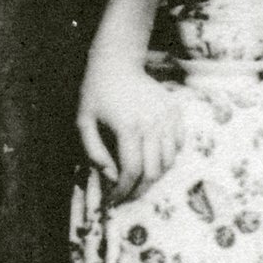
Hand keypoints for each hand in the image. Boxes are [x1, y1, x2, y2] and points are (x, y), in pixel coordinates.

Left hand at [77, 59, 185, 201]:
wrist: (118, 62)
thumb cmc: (96, 93)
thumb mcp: (84, 122)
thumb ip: (95, 153)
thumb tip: (112, 177)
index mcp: (128, 127)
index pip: (131, 171)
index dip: (124, 191)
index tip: (115, 200)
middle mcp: (152, 123)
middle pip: (154, 171)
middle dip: (140, 190)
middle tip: (128, 196)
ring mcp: (168, 117)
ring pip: (169, 161)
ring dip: (154, 176)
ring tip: (139, 179)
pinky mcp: (176, 112)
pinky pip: (179, 145)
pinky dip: (168, 157)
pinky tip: (153, 158)